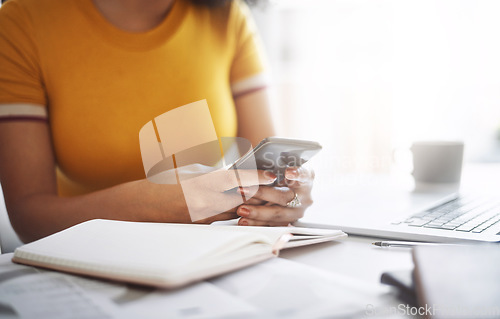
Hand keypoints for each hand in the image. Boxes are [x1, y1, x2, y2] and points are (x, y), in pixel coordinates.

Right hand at [149, 165, 275, 222]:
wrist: (142, 206)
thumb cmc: (164, 184)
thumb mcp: (191, 172)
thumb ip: (215, 173)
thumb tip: (236, 173)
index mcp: (203, 183)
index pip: (237, 180)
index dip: (257, 178)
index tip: (271, 176)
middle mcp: (206, 202)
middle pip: (243, 199)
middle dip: (261, 194)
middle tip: (277, 188)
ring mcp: (205, 217)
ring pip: (237, 212)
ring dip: (253, 205)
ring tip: (268, 198)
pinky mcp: (203, 227)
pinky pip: (226, 221)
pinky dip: (238, 214)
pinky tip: (247, 210)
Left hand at [235, 166, 314, 225]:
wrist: (283, 184)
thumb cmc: (279, 171)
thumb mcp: (279, 164)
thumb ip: (271, 164)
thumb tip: (252, 157)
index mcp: (307, 177)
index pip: (304, 174)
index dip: (297, 173)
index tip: (288, 172)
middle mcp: (306, 195)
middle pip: (285, 197)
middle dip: (263, 193)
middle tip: (244, 189)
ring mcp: (298, 210)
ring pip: (278, 213)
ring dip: (257, 212)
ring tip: (241, 208)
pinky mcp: (287, 221)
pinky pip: (271, 224)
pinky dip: (256, 222)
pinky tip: (243, 220)